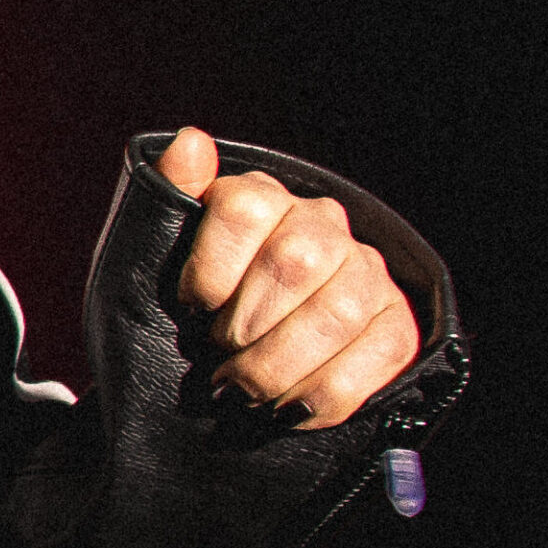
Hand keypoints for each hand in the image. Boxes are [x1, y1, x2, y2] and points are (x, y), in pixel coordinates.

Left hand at [158, 127, 420, 428]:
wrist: (225, 368)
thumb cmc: (184, 311)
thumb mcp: (151, 258)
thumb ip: (166, 199)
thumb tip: (190, 141)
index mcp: (259, 197)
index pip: (243, 209)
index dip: (209, 272)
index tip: (189, 311)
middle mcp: (321, 224)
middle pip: (296, 261)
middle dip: (245, 328)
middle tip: (218, 360)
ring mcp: (365, 272)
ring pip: (339, 312)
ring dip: (279, 367)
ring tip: (245, 391)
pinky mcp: (396, 322)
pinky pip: (380, 354)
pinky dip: (325, 394)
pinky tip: (289, 406)